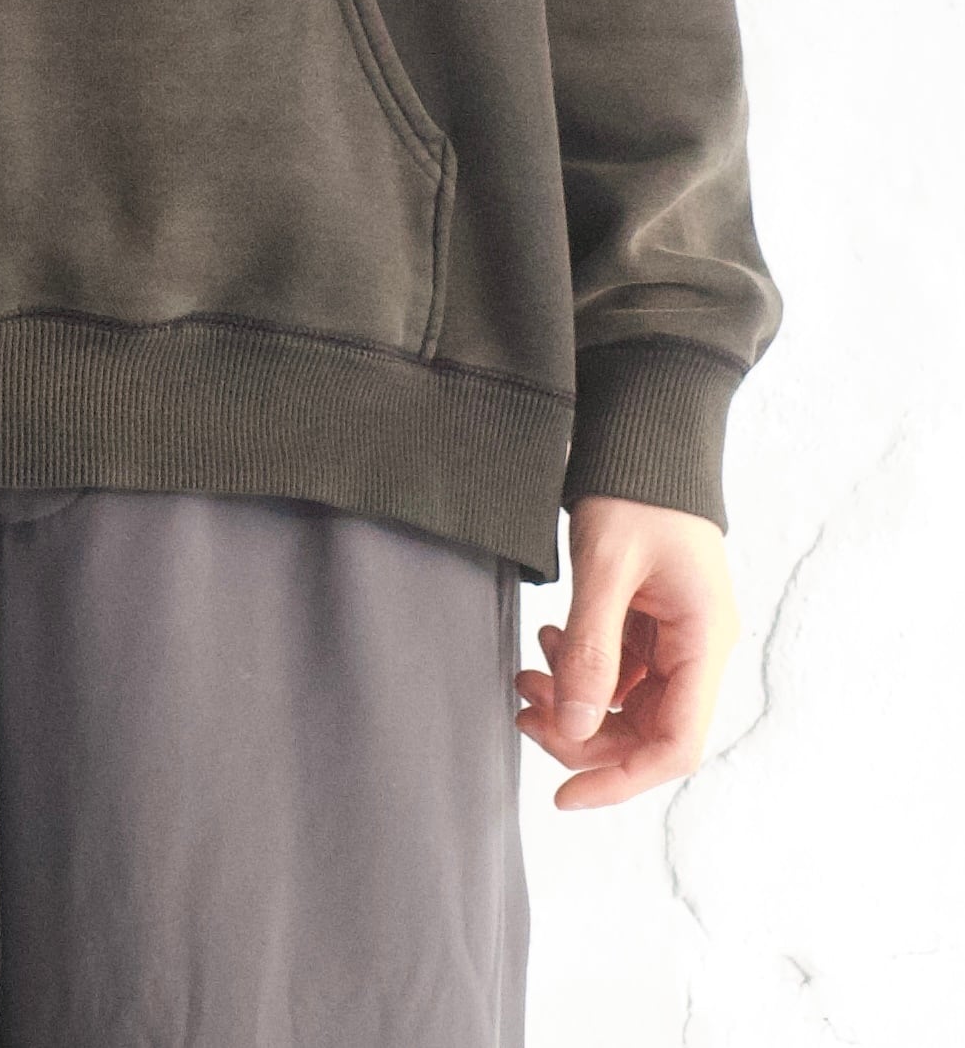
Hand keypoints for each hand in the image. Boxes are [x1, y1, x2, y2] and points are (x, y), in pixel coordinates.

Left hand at [513, 494, 739, 808]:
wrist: (644, 435)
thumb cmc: (636, 491)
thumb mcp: (606, 567)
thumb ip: (590, 648)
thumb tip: (571, 725)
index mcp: (705, 641)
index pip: (673, 744)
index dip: (619, 778)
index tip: (564, 793)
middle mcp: (698, 647)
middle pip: (645, 730)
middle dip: (582, 734)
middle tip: (523, 713)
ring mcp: (675, 635)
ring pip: (625, 701)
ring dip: (573, 699)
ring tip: (522, 676)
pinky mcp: (651, 620)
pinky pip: (616, 667)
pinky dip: (577, 665)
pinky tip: (546, 638)